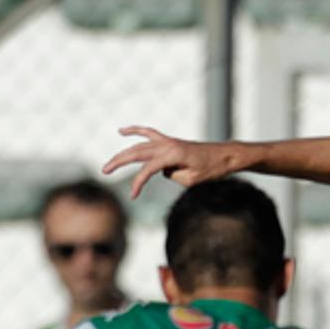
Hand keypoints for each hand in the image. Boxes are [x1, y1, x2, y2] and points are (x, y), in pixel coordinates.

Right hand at [102, 126, 236, 200]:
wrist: (225, 156)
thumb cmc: (213, 170)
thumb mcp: (192, 180)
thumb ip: (173, 175)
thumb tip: (162, 170)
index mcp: (173, 154)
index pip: (148, 169)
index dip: (137, 183)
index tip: (132, 197)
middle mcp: (167, 144)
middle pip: (136, 153)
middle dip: (119, 162)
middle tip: (104, 171)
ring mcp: (168, 141)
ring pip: (139, 145)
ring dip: (123, 153)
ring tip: (109, 164)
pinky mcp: (170, 142)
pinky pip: (148, 134)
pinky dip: (135, 132)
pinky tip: (122, 131)